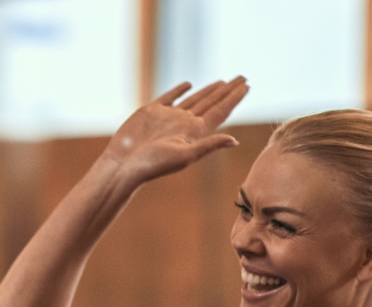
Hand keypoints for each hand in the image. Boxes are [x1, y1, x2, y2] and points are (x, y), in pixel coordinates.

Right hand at [99, 77, 248, 185]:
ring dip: (210, 90)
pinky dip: (180, 90)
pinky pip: (170, 97)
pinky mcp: (151, 112)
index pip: (220, 111)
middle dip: (228, 90)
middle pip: (212, 102)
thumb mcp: (184, 155)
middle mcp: (184, 123)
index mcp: (195, 131)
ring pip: (195, 99)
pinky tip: (189, 84)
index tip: (247, 85)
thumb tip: (234, 141)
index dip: (234, 98)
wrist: (124, 164)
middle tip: (243, 78)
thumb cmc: (153, 164)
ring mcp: (169, 117)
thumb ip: (208, 146)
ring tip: (224, 82)